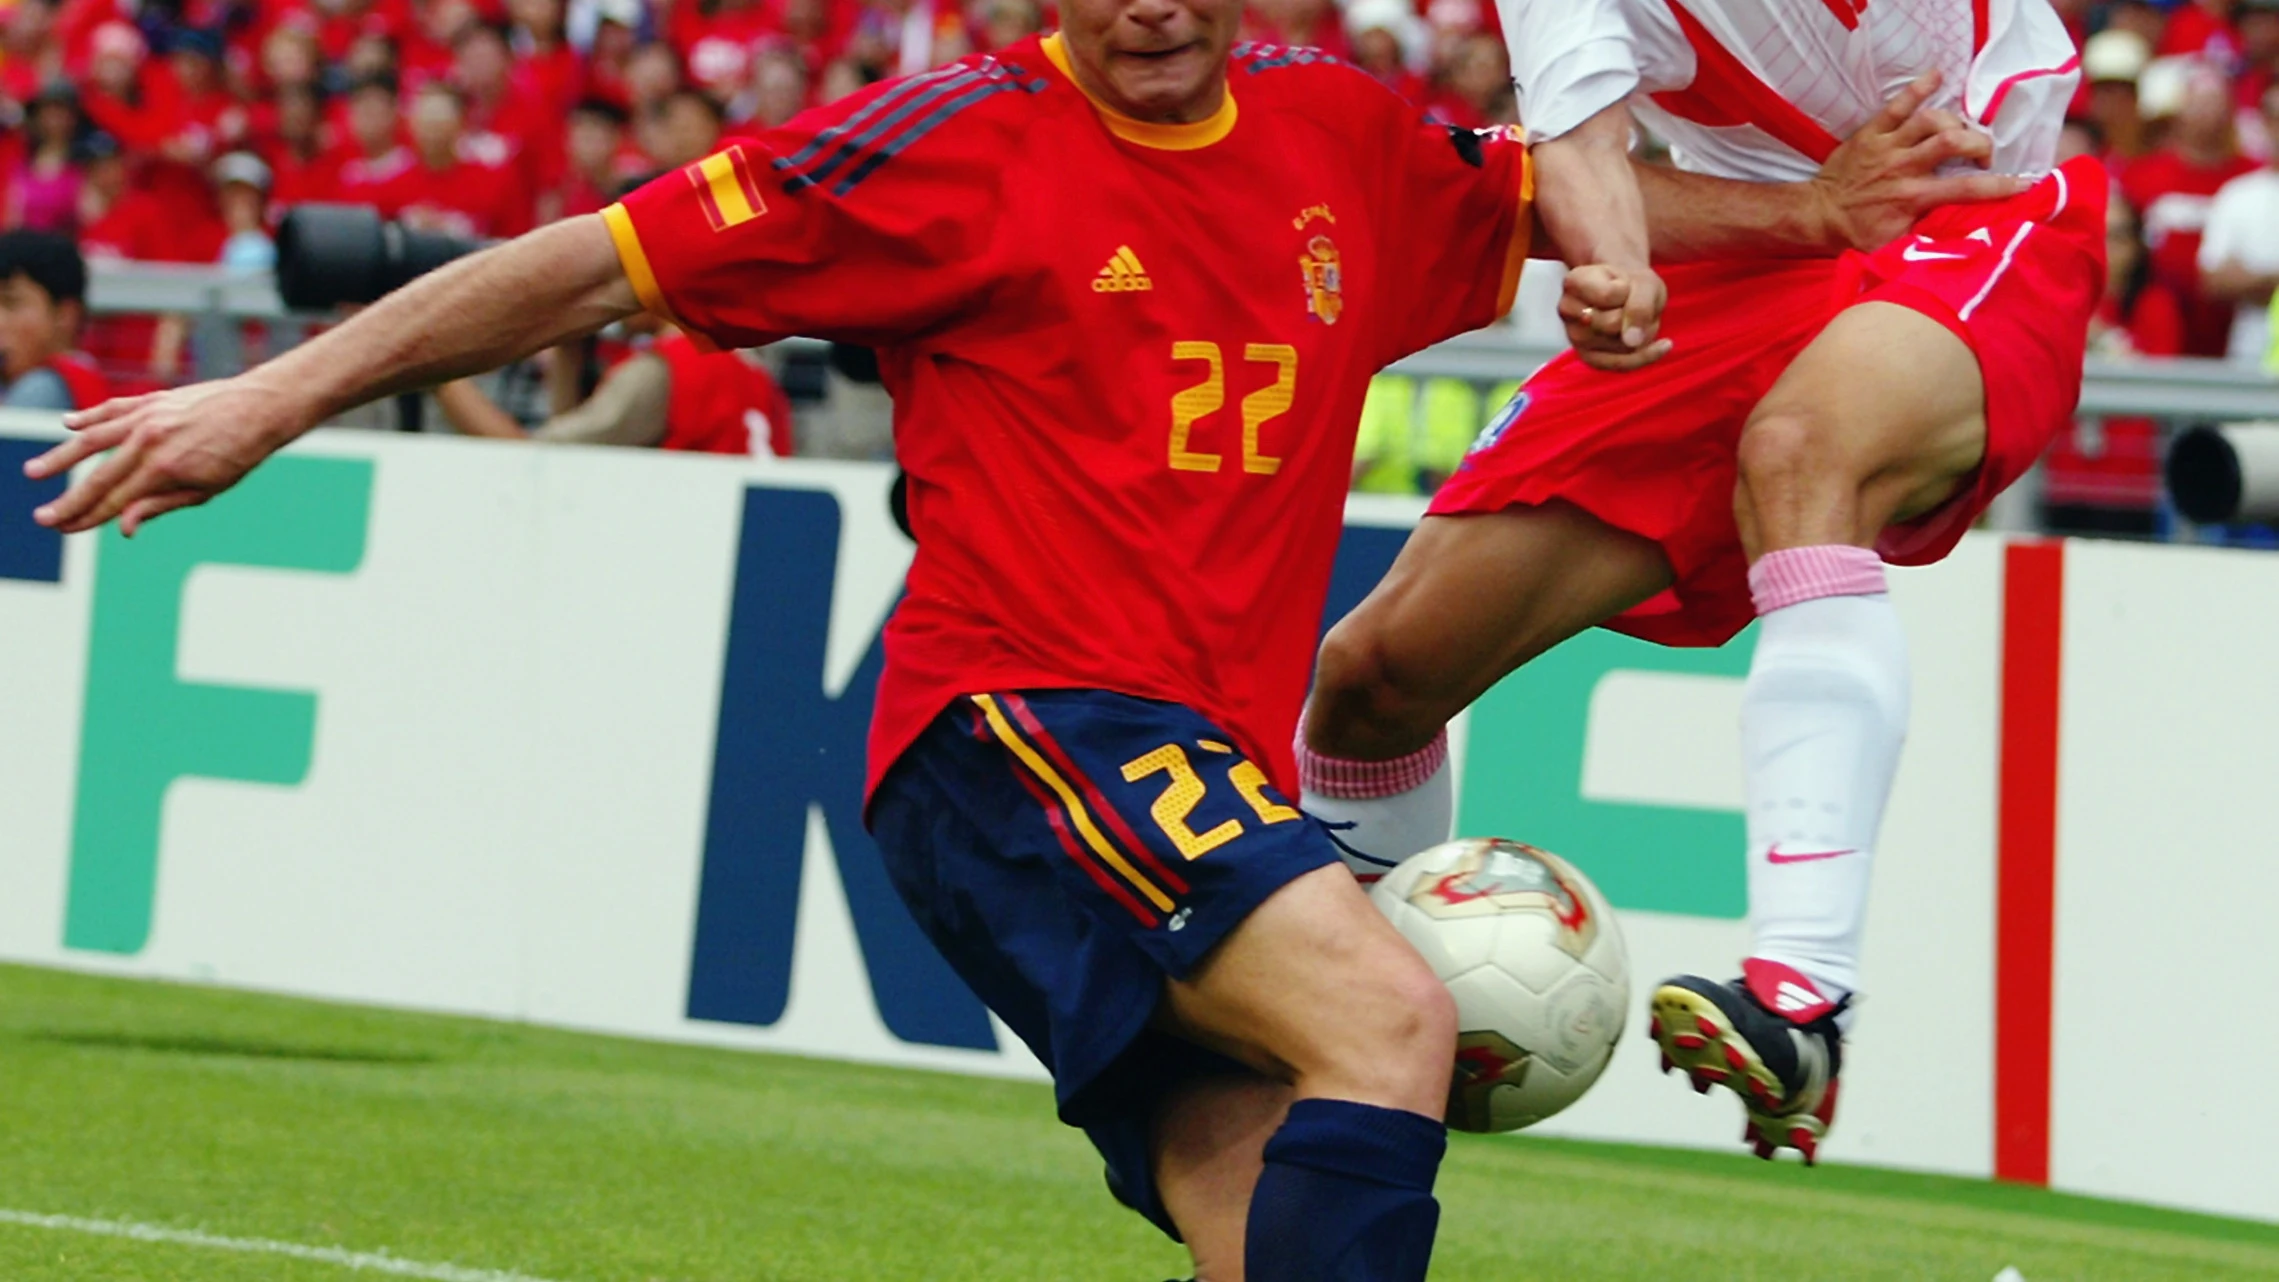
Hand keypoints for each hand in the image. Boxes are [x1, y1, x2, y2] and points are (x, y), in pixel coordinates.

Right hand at [23, 376, 314, 535]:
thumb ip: (161, 505)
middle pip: (98, 477)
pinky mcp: (151, 399)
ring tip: (34, 473)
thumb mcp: (206, 489)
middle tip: (42, 518)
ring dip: (61, 457)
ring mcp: (146, 417)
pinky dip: (89, 418)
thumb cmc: (238, 454)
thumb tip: (124, 528)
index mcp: (162, 469)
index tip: (64, 529)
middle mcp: (148, 441)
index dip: (87, 518)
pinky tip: (69, 426)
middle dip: (69, 500)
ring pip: (92, 439)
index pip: (115, 501)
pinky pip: (112, 409)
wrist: (259, 408)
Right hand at [1560, 263, 1672, 371]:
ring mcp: (1576, 336)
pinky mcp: (1589, 357)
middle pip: (1612, 323)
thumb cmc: (1632, 283)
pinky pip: (1621, 364)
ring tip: (1633, 318)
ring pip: (1620, 344)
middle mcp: (1567, 311)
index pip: (1607, 295)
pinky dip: (1646, 355)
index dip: (1627, 290)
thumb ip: (1640, 305)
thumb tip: (1632, 342)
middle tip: (1630, 302)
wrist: (1626, 290)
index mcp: (1574, 282)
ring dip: (1639, 332)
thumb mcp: (1645, 281)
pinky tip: (1665, 344)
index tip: (1624, 283)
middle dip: (1633, 314)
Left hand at [1812, 70, 2031, 252]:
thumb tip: (1965, 238)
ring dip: (1955, 122)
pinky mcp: (1871, 133)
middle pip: (1953, 142)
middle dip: (1980, 144)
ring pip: (1930, 120)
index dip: (2000, 186)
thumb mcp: (1896, 245)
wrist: (1818, 216)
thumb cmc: (1859, 234)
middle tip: (1984, 157)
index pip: (1966, 189)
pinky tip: (1937, 75)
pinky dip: (1918, 88)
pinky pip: (1897, 105)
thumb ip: (1929, 237)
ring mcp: (1887, 146)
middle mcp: (1903, 168)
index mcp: (1913, 197)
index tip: (2025, 183)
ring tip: (1962, 134)